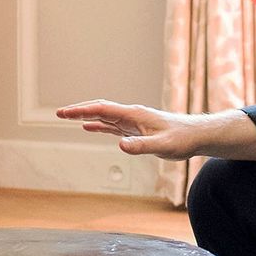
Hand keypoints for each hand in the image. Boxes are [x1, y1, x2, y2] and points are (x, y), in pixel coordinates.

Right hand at [55, 102, 255, 160]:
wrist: (197, 135)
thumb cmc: (182, 140)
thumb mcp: (162, 147)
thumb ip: (141, 146)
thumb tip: (120, 145)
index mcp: (134, 115)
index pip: (103, 109)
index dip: (82, 111)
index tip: (64, 113)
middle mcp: (131, 115)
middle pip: (100, 109)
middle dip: (79, 110)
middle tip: (58, 114)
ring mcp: (133, 121)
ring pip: (104, 115)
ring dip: (86, 116)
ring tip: (67, 117)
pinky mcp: (136, 129)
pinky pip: (112, 124)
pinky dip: (98, 124)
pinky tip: (89, 127)